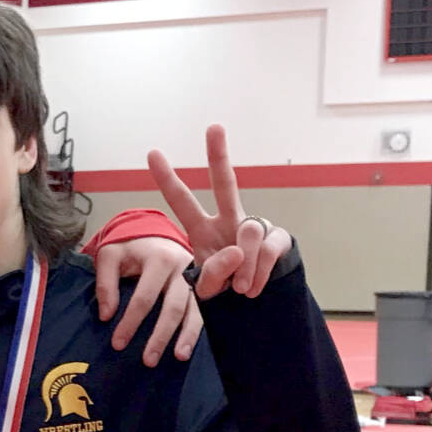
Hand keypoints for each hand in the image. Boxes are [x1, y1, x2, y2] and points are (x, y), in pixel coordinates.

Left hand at [96, 237, 200, 366]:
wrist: (153, 231)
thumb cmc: (128, 246)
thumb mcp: (109, 256)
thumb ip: (105, 284)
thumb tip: (107, 316)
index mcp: (158, 259)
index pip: (144, 298)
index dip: (130, 322)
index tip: (118, 344)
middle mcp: (182, 268)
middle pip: (173, 308)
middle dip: (161, 336)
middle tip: (149, 360)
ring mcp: (196, 278)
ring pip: (194, 310)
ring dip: (187, 336)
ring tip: (179, 357)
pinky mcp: (202, 286)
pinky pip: (203, 310)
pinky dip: (198, 329)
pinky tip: (191, 346)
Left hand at [148, 125, 291, 299]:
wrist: (256, 305)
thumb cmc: (225, 289)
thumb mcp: (208, 288)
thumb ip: (213, 274)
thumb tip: (236, 252)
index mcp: (201, 228)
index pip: (181, 200)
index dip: (167, 178)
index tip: (152, 152)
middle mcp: (228, 219)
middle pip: (225, 182)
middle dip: (219, 154)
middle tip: (214, 126)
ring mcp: (255, 225)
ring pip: (248, 232)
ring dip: (244, 267)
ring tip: (240, 288)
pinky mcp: (278, 238)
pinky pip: (267, 250)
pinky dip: (258, 274)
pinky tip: (253, 288)